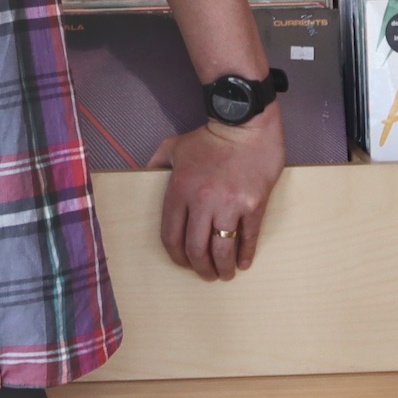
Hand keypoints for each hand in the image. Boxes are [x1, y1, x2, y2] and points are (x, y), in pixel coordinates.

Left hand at [158, 108, 283, 280]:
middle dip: (200, 268)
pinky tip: (244, 263)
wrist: (245, 122)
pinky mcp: (253, 204)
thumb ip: (156, 163)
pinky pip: (248, 237)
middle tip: (206, 275)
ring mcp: (230, 204)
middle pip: (196, 249)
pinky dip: (246, 254)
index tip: (184, 263)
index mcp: (179, 191)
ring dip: (222, 268)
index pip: (171, 236)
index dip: (176, 256)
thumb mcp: (174, 145)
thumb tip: (144, 175)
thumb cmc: (210, 136)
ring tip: (224, 274)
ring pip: (222, 249)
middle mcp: (202, 201)